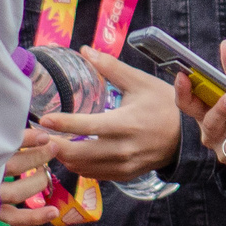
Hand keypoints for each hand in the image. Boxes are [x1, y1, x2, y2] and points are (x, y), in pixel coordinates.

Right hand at [0, 129, 59, 225]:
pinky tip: (53, 211)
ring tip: (46, 171)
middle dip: (38, 156)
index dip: (27, 140)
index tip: (44, 136)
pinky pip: (14, 218)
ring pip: (17, 192)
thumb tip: (13, 119)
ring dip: (37, 182)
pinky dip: (34, 217)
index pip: (5, 145)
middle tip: (52, 147)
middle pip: (14, 166)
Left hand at [36, 50, 184, 179]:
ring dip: (64, 157)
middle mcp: (123, 148)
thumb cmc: (164, 105)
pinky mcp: (125, 175)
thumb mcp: (140, 82)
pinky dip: (79, 166)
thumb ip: (111, 68)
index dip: (63, 124)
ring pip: (83, 168)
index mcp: (126, 123)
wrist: (188, 135)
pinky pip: (94, 175)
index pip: (87, 126)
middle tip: (38, 136)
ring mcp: (124, 165)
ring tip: (50, 144)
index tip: (44, 120)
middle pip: (79, 154)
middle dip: (55, 146)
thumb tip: (85, 50)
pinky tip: (70, 155)